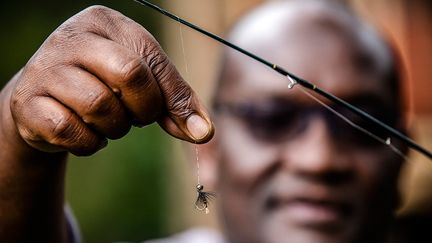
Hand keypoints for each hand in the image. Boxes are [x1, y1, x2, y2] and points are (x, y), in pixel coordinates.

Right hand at [4, 5, 213, 155]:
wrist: (45, 101)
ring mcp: (45, 68)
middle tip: (138, 117)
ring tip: (108, 121)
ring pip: (100, 106)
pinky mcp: (27, 101)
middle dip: (144, 109)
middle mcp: (73, 37)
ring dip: (115, 128)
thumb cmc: (103, 84)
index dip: (176, 97)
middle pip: (130, 74)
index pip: (152, 59)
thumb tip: (204, 132)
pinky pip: (70, 130)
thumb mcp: (143, 82)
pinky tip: (85, 133)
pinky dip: (88, 142)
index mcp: (106, 23)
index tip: (198, 129)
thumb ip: (175, 101)